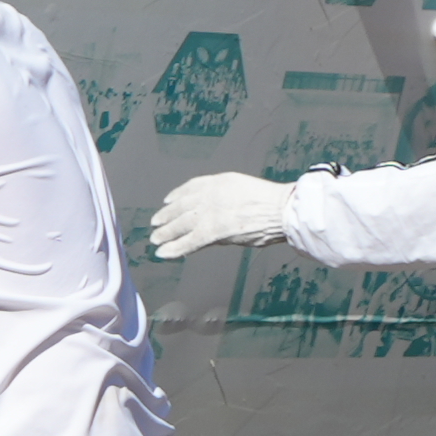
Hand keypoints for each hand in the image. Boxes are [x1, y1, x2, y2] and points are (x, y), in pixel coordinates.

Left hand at [142, 172, 291, 261]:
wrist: (280, 210)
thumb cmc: (270, 201)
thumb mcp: (242, 188)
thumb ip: (225, 197)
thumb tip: (215, 210)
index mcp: (218, 182)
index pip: (191, 187)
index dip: (177, 194)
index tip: (168, 200)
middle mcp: (209, 195)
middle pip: (182, 206)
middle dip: (167, 215)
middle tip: (156, 222)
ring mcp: (210, 213)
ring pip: (181, 224)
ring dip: (166, 232)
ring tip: (155, 238)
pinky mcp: (213, 231)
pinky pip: (188, 242)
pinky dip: (174, 249)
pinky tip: (163, 253)